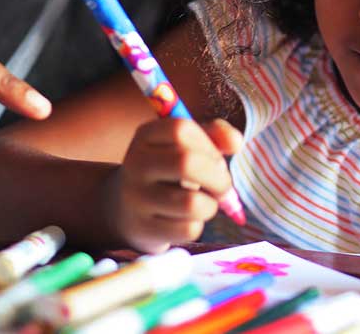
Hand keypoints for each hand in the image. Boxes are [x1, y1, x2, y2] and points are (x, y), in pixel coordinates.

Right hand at [109, 117, 242, 252]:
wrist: (123, 208)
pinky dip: (197, 226)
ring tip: (203, 203)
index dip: (209, 145)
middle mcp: (136, 163)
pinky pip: (188, 229)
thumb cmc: (166, 172)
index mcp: (145, 136)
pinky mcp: (143, 229)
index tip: (215, 159)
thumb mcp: (184, 146)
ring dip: (210, 205)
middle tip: (222, 186)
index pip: (182, 130)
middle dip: (218, 178)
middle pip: (187, 163)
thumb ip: (214, 136)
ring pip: (192, 204)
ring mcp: (136, 198)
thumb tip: (236, 142)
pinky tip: (187, 220)